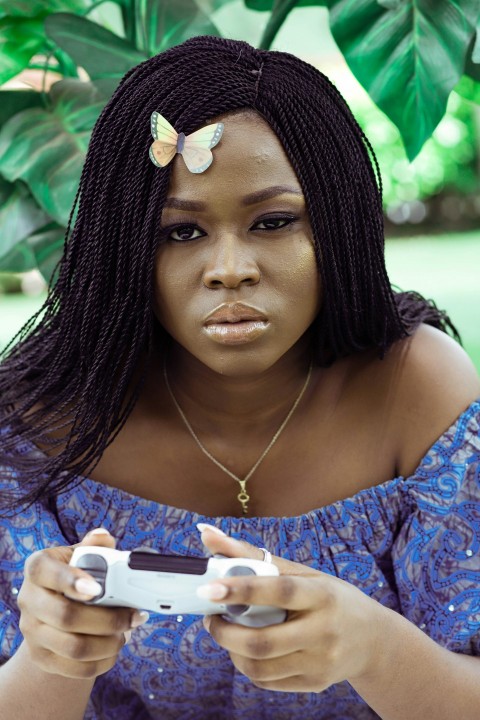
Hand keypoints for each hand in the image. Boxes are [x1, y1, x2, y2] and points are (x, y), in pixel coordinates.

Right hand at [17, 529, 147, 679]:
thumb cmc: (74, 574)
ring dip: (108, 643)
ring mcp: (32, 632)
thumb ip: (94, 545)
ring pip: (73, 647)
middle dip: (107, 619)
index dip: (70, 581)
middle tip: (133, 616)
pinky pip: (75, 668)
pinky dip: (102, 662)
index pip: (45, 572)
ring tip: (126, 632)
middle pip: (66, 616)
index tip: (97, 589)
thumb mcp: (80, 556)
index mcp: (38, 568)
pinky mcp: (42, 657)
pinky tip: (114, 649)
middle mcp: (29, 600)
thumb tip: (102, 536)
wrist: (53, 610)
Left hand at [198, 526, 385, 693]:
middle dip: (224, 631)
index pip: (279, 591)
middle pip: (263, 641)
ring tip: (225, 631)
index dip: (241, 589)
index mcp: (323, 594)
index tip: (208, 588)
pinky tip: (245, 649)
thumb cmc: (329, 597)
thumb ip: (251, 554)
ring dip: (231, 650)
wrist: (372, 640)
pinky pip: (267, 681)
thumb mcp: (301, 572)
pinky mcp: (314, 684)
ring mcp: (320, 662)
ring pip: (259, 667)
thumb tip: (206, 533)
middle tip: (210, 616)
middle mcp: (324, 631)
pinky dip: (246, 665)